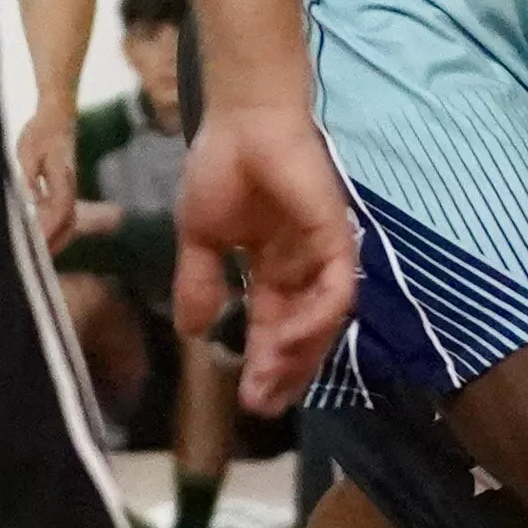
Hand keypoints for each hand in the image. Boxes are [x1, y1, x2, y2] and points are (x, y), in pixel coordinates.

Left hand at [14, 96, 81, 253]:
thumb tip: (29, 199)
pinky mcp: (63, 185)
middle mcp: (69, 185)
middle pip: (67, 221)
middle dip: (54, 242)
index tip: (36, 244)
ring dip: (55, 237)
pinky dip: (53, 226)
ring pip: (67, 219)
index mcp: (62, 177)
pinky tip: (39, 234)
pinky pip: (61, 211)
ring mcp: (68, 186)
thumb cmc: (41, 130)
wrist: (57, 115)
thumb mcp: (28, 151)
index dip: (49, 229)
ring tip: (38, 255)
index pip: (60, 210)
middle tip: (35, 261)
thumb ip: (29, 176)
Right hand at [172, 101, 357, 414]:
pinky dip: (315, 320)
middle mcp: (300, 267)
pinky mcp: (336, 237)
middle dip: (284, 372)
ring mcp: (320, 254)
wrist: (241, 120)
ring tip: (268, 379)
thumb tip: (191, 332)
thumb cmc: (220, 167)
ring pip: (322, 321)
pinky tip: (286, 338)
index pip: (271, 327)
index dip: (261, 364)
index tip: (245, 400)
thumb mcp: (199, 237)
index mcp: (270, 268)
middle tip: (263, 406)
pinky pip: (335, 291)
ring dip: (298, 354)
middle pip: (301, 334)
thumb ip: (199, 283)